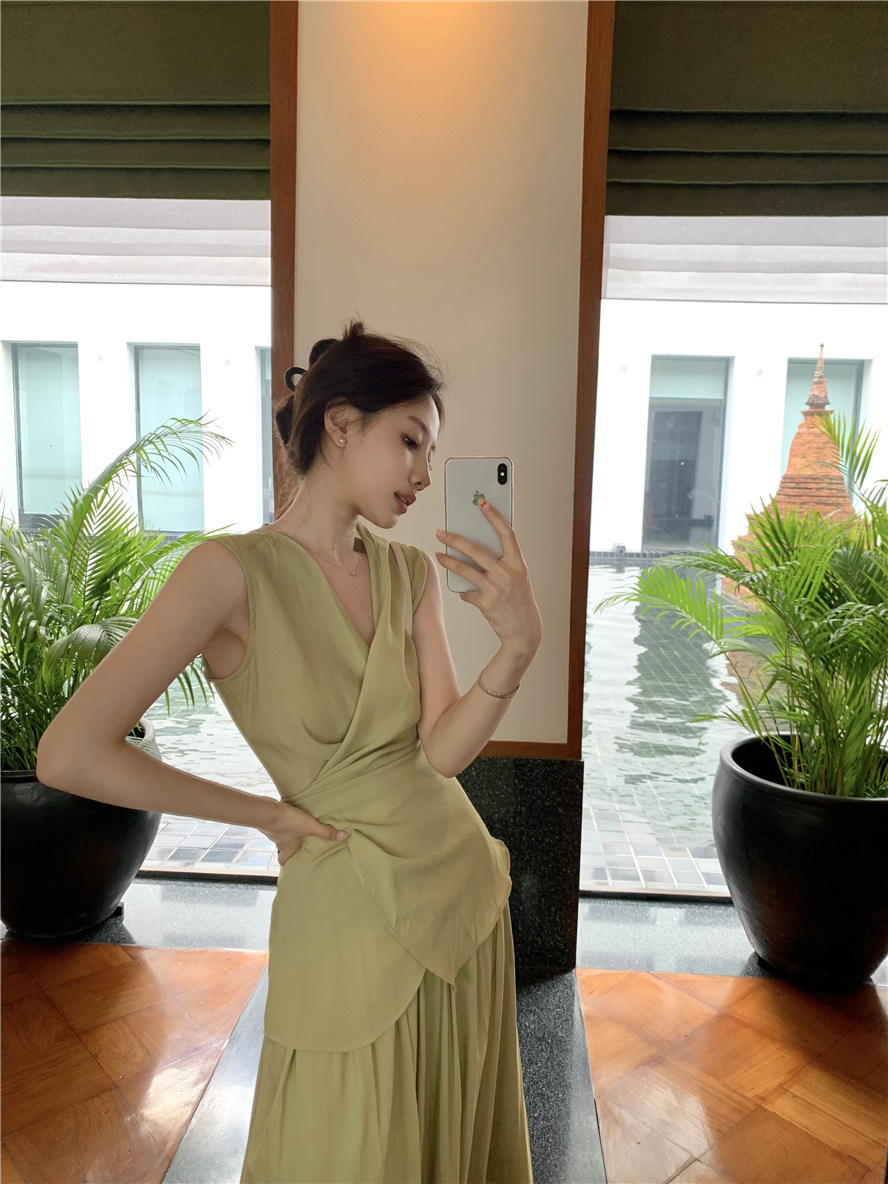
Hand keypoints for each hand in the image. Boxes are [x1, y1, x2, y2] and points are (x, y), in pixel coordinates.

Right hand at [261, 800, 348, 867]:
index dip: (288, 863)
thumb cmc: (288, 823)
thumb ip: (326, 832)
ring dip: (286, 833)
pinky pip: (276, 823)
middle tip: (297, 843)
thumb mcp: (310, 827)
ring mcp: (273, 831)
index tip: (293, 863)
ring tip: (296, 827)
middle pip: (282, 849)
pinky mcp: (270, 820)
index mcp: (288, 849)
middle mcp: (279, 842)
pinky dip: (282, 821)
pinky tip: (288, 815)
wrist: (266, 811)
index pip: (285, 862)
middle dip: (288, 847)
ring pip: (280, 836)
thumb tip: (344, 837)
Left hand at [435, 501, 542, 655]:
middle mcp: (507, 574)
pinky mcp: (485, 603)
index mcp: (518, 564)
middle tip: (441, 533)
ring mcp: (496, 588)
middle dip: (455, 540)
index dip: (495, 517)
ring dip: (448, 561)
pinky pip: (467, 591)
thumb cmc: (519, 600)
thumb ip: (502, 563)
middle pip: (476, 550)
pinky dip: (463, 590)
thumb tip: (475, 548)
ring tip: (439, 555)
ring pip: (465, 569)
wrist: (524, 631)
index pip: (507, 534)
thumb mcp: (517, 577)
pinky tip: (463, 589)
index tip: (482, 503)